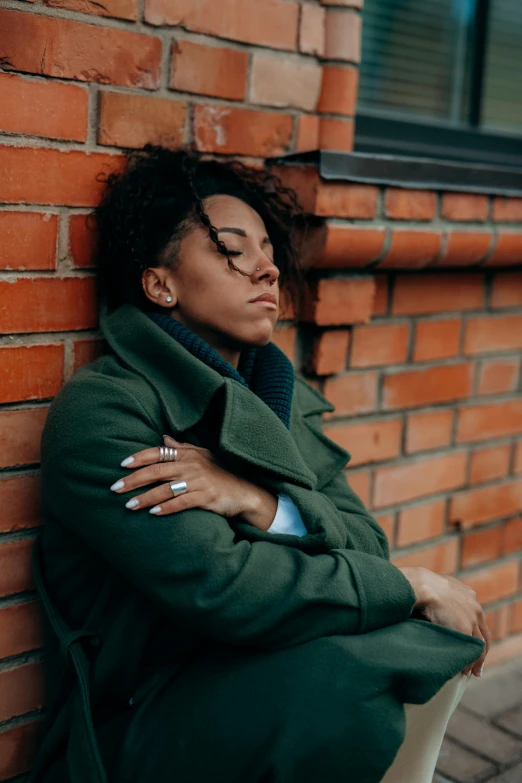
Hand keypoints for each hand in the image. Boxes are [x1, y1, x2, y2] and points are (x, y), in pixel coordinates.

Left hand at [111, 435, 277, 530]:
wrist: (244, 492)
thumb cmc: (221, 474)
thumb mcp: (203, 456)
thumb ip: (182, 448)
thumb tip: (163, 438)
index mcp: (188, 455)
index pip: (158, 453)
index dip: (139, 457)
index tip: (122, 465)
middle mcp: (192, 466)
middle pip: (157, 471)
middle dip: (134, 480)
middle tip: (115, 488)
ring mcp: (199, 482)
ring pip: (166, 489)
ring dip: (145, 498)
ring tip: (128, 506)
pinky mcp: (206, 497)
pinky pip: (181, 502)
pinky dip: (166, 508)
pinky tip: (153, 513)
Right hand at [398, 566, 490, 677]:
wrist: (422, 585)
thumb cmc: (422, 585)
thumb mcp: (437, 586)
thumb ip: (442, 594)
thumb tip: (432, 601)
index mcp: (468, 595)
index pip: (477, 620)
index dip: (475, 634)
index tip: (472, 645)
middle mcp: (475, 607)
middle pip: (483, 635)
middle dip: (480, 651)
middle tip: (477, 666)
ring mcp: (472, 619)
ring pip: (479, 645)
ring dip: (476, 661)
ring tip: (471, 673)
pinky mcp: (465, 629)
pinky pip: (471, 651)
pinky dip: (468, 663)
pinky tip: (464, 671)